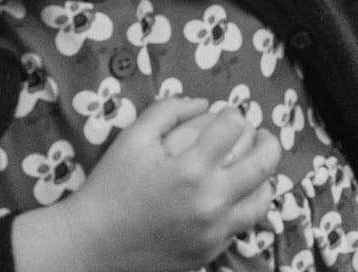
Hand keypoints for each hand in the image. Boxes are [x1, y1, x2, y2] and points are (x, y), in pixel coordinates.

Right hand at [11, 99, 281, 271]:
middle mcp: (209, 201)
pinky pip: (241, 226)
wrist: (89, 245)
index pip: (234, 127)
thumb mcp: (132, 138)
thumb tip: (204, 103)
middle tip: (260, 136)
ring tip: (254, 168)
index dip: (233, 114)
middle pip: (264, 163)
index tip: (226, 116)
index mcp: (190, 168)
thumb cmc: (109, 187)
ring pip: (263, 199)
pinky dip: (242, 208)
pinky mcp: (210, 252)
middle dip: (268, 141)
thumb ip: (170, 110)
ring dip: (264, 178)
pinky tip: (234, 197)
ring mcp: (213, 231)